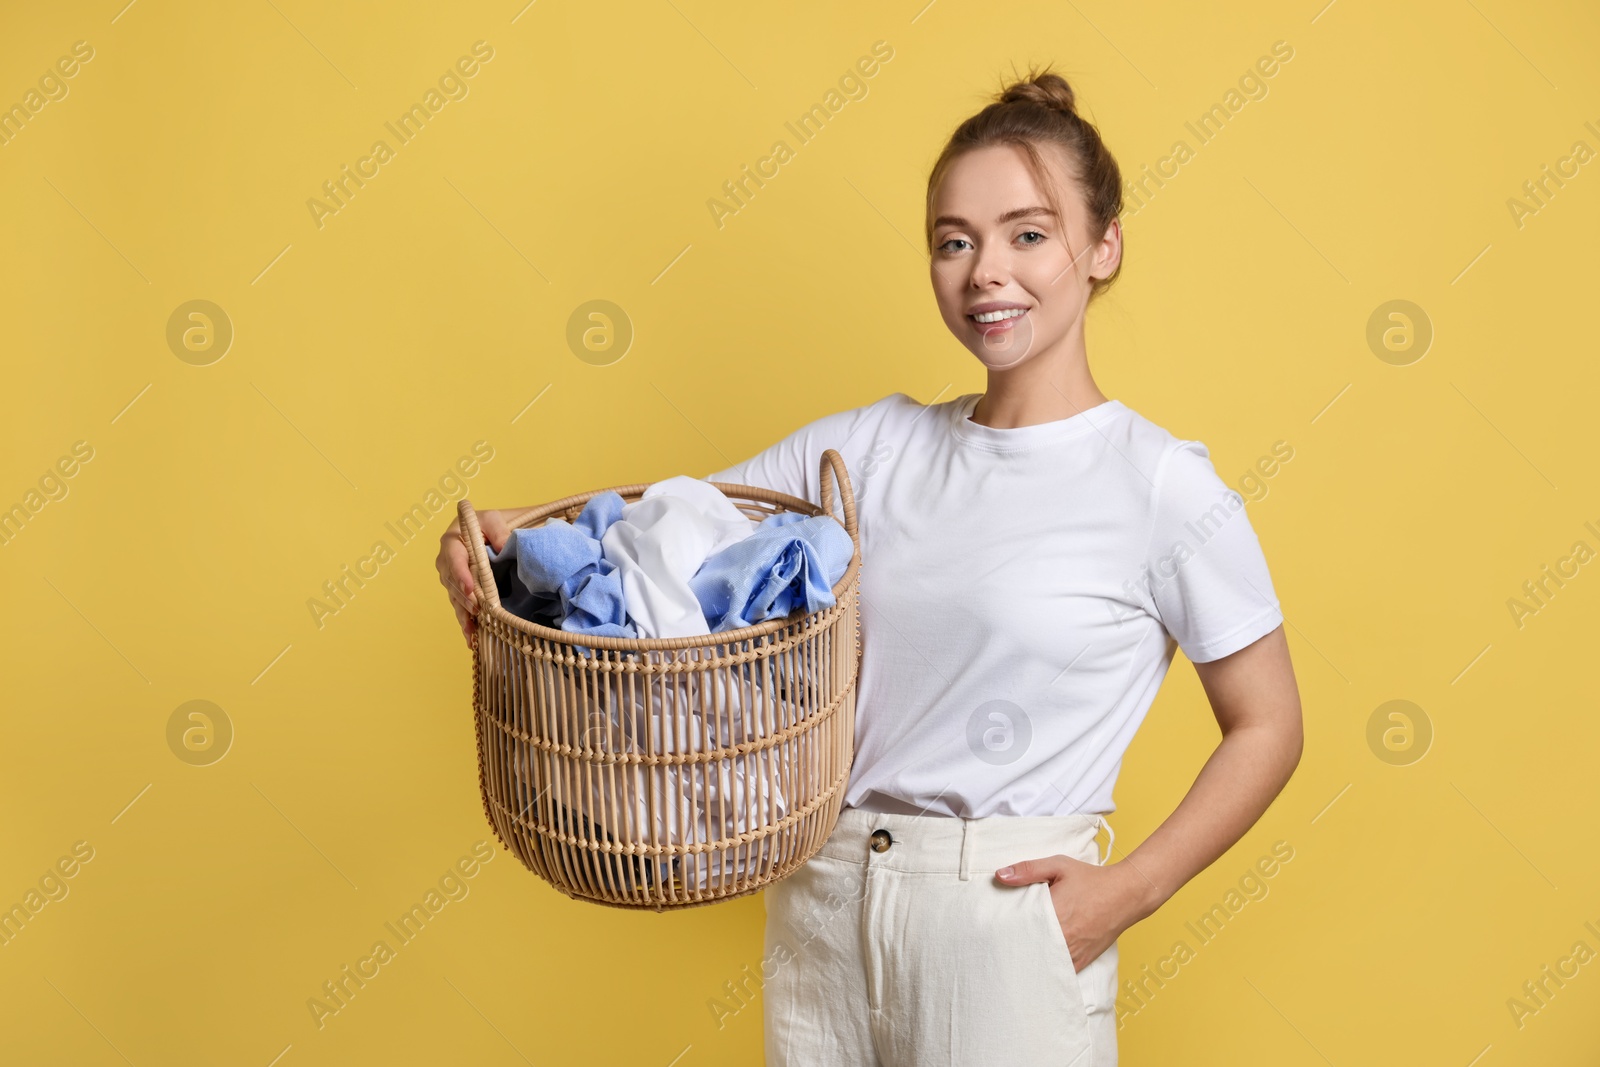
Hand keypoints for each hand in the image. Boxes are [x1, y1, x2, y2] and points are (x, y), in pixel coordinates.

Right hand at [436, 508, 512, 645]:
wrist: (492, 531)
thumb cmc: (491, 523)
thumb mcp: (494, 519)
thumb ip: (498, 531)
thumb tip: (502, 547)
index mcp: (452, 541)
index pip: (454, 559)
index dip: (461, 576)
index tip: (470, 589)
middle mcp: (446, 561)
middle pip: (452, 583)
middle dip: (464, 598)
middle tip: (477, 610)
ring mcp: (451, 578)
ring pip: (455, 598)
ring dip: (464, 614)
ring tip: (473, 630)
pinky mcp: (459, 591)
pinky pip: (460, 607)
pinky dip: (466, 622)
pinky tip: (471, 638)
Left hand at [995, 855, 1149, 972]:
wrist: (1126, 894)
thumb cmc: (1091, 879)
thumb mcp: (1059, 866)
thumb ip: (1028, 870)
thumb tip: (999, 875)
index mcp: (1054, 913)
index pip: (1020, 929)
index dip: (1005, 933)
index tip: (991, 934)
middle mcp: (1063, 936)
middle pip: (1029, 950)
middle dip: (1014, 950)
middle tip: (996, 950)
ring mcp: (1074, 952)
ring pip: (1044, 965)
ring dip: (1030, 962)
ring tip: (1012, 961)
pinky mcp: (1083, 960)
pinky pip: (1061, 973)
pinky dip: (1048, 971)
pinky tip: (1036, 970)